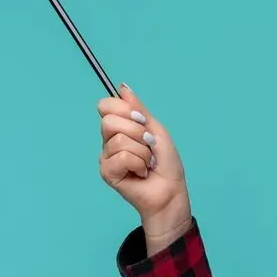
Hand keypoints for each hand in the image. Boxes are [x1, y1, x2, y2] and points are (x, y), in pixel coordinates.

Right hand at [98, 85, 191, 249]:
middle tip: (148, 144)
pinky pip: (120, 157)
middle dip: (136, 131)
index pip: (106, 106)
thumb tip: (122, 87)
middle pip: (109, 120)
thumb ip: (138, 109)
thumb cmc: (166, 163)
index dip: (124, 109)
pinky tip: (141, 172)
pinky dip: (137, 163)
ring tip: (147, 163)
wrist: (170, 190)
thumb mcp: (156, 130)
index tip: (141, 120)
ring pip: (118, 140)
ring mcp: (107, 157)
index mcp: (120, 128)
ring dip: (142, 151)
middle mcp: (110, 141)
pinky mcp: (107, 172)